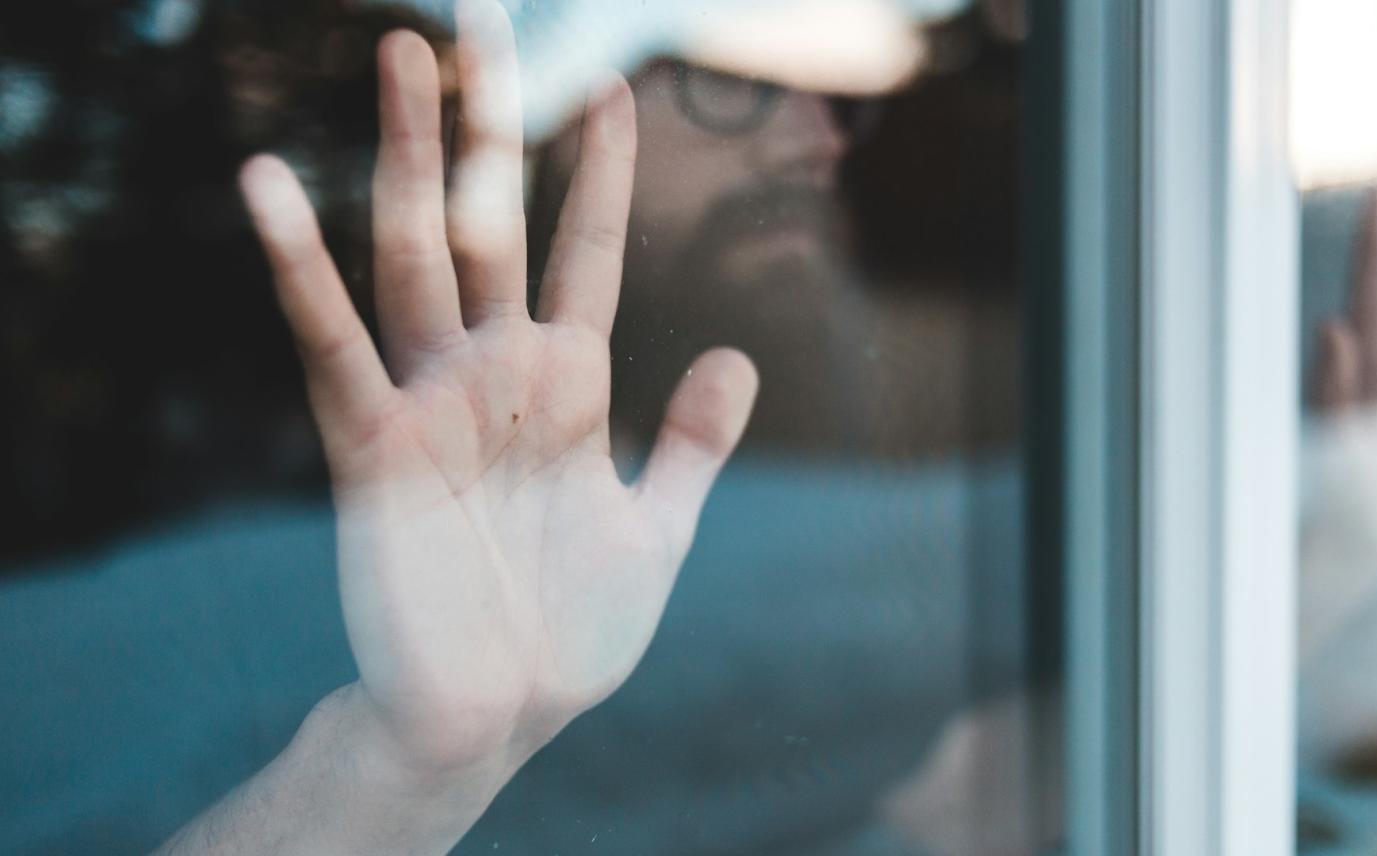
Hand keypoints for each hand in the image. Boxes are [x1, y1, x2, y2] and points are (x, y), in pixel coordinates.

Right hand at [238, 1, 756, 778]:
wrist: (505, 713)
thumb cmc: (570, 626)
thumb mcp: (657, 528)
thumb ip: (693, 444)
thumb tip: (733, 354)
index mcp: (563, 381)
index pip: (583, 251)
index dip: (600, 174)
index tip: (618, 91)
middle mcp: (491, 370)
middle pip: (491, 221)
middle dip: (488, 123)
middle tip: (481, 18)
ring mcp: (430, 400)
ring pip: (415, 254)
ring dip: (407, 155)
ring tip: (400, 55)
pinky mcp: (372, 449)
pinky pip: (333, 347)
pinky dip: (299, 269)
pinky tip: (266, 184)